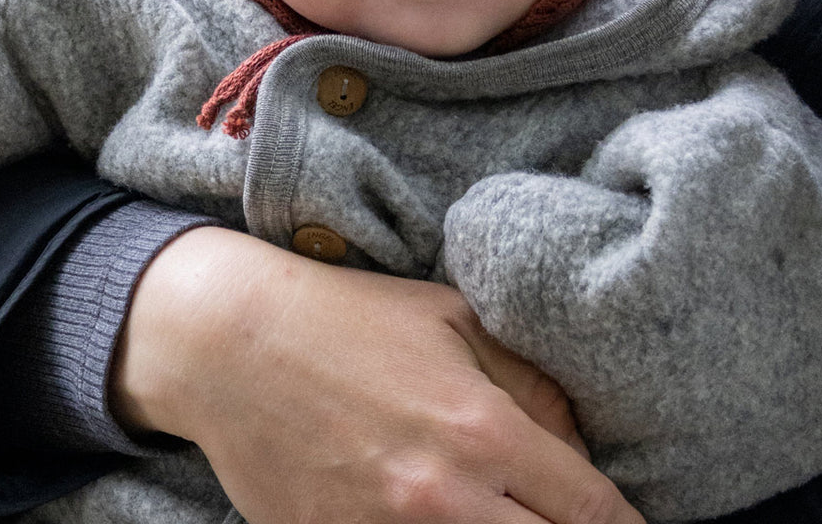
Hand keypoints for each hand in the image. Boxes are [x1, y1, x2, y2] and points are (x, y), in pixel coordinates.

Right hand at [111, 226, 642, 523]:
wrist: (231, 342)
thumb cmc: (348, 317)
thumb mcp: (451, 318)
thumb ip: (528, 380)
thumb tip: (576, 443)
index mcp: (480, 428)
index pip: (590, 508)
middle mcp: (442, 496)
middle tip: (572, 523)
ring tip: (502, 515)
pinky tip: (442, 518)